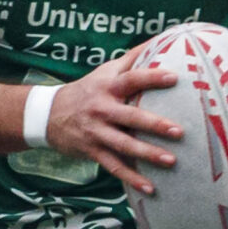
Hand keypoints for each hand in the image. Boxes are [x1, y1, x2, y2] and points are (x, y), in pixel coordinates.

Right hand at [46, 47, 180, 195]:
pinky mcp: (92, 151)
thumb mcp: (104, 71)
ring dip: (147, 154)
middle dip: (154, 125)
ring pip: (124, 146)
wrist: (48, 114)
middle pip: (130, 117)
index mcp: (107, 87)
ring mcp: (96, 133)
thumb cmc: (87, 90)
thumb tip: (163, 39)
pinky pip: (114, 167)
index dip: (152, 77)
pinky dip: (132, 179)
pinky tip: (151, 188)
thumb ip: (132, 59)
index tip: (174, 77)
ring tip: (171, 161)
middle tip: (179, 131)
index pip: (131, 79)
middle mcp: (102, 109)